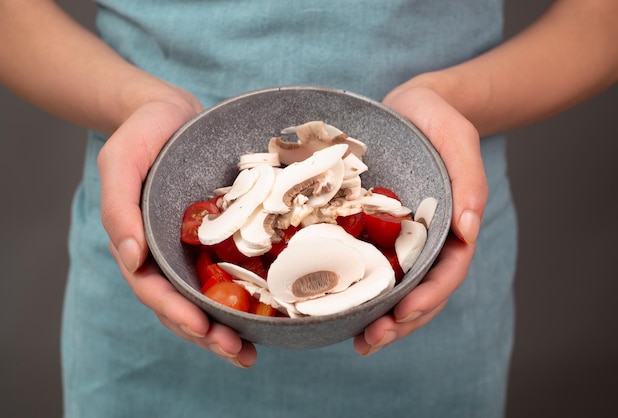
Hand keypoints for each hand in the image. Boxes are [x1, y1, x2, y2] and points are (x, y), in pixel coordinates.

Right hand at [98, 95, 257, 367]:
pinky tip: (270, 313)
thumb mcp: (121, 161)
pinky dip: (249, 295)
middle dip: (209, 333)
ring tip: (253, 351)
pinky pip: (235, 269)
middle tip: (240, 354)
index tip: (202, 328)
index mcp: (142, 244)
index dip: (176, 312)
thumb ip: (119, 208)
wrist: (174, 112)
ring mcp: (198, 247)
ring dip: (229, 327)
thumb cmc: (142, 134)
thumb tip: (130, 258)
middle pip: (185, 304)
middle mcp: (171, 253)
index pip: (155, 290)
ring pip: (210, 297)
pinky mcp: (224, 236)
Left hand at [354, 85, 487, 354]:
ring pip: (390, 287)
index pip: (446, 273)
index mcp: (450, 228)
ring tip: (357, 340)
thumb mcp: (458, 140)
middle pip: (418, 292)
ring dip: (376, 317)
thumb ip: (468, 182)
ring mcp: (395, 238)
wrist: (408, 106)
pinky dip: (353, 288)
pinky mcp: (368, 228)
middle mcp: (423, 241)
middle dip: (398, 322)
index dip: (428, 298)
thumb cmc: (437, 121)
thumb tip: (469, 230)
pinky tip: (334, 307)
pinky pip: (362, 263)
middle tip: (370, 341)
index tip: (403, 313)